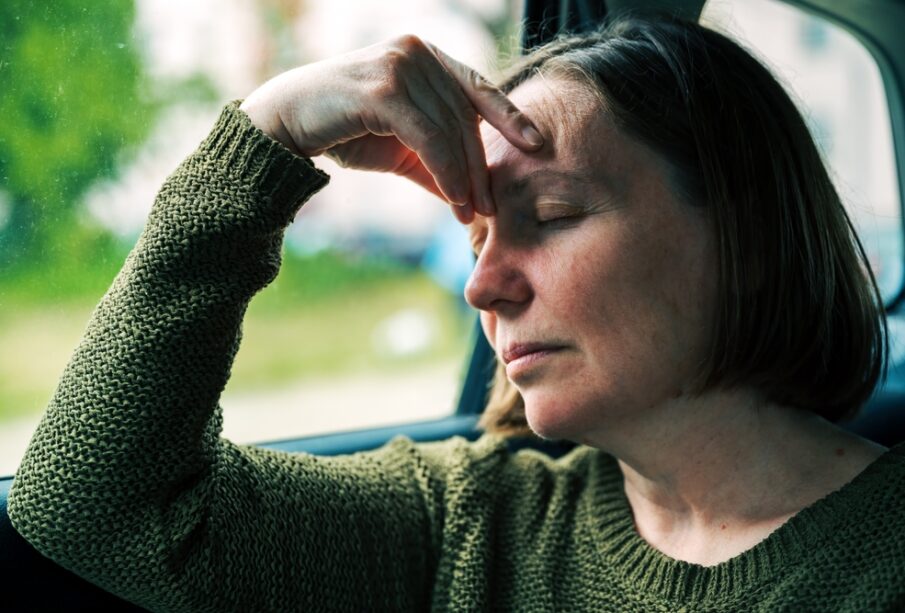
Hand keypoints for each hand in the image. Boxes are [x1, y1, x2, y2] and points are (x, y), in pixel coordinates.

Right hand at [239, 35, 543, 223]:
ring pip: (451, 130)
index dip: (508, 115)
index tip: (537, 143)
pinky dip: (445, 173)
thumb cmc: (344, 131)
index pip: (477, 86)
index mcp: (426, 56)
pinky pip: (429, 139)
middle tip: (488, 207)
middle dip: (479, 166)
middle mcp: (416, 52)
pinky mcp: (383, 90)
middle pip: (466, 117)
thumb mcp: (401, 148)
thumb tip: (472, 195)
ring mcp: (400, 65)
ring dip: (463, 177)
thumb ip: (437, 161)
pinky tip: (453, 201)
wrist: (287, 125)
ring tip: (468, 212)